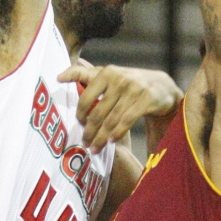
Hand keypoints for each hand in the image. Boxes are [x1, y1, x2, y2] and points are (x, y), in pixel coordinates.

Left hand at [58, 63, 182, 152]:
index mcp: (105, 72)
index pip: (86, 97)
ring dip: (101, 137)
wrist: (161, 86)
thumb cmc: (127, 83)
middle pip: (97, 112)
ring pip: (111, 120)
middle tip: (85, 143)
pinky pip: (127, 121)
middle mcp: (119, 78)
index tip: (79, 124)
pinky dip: (117, 133)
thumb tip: (58, 77)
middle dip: (89, 131)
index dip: (80, 114)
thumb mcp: (107, 75)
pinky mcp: (146, 98)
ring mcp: (133, 88)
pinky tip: (111, 141)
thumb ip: (84, 74)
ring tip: (95, 148)